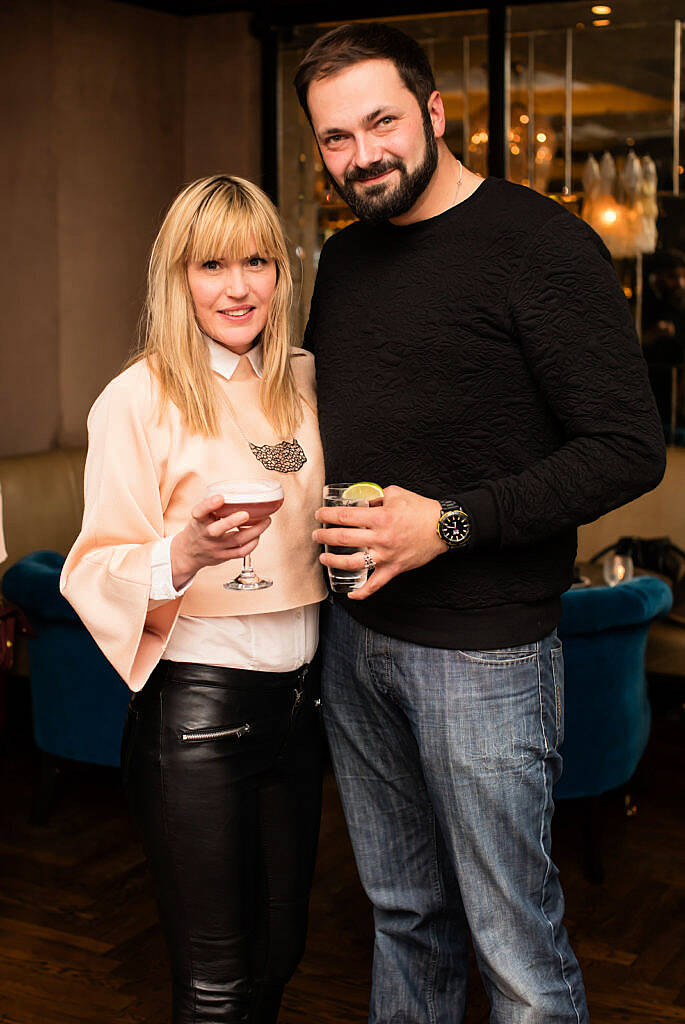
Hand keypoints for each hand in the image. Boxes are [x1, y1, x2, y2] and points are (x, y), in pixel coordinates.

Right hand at [171, 493, 271, 589]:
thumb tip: (236, 491)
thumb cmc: (199, 529)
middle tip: (246, 513)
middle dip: (232, 521)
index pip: (199, 512)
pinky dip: (252, 543)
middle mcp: (206, 534)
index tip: (220, 497)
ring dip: (254, 531)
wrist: (189, 552)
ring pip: (236, 541)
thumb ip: (213, 506)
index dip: (209, 504)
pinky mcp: (224, 556)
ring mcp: (215, 547)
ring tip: (266, 520)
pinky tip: (258, 535)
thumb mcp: (200, 515)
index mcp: (198, 521)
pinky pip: (241, 552)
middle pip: (217, 530)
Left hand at [313, 485, 446, 599]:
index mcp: (380, 517)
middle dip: (325, 536)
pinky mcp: (394, 568)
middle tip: (317, 535)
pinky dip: (362, 592)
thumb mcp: (396, 494)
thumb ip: (376, 497)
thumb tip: (362, 500)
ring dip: (334, 561)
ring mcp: (386, 556)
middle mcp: (380, 537)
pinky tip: (350, 593)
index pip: (345, 516)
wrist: (443, 527)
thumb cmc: (421, 509)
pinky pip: (376, 584)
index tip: (319, 515)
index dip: (328, 515)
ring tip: (324, 558)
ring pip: (353, 562)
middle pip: (343, 538)